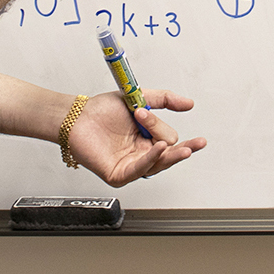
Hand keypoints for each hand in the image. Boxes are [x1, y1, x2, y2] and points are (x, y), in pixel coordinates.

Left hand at [68, 89, 207, 186]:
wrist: (76, 117)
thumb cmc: (100, 110)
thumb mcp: (139, 98)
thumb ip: (165, 99)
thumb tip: (190, 104)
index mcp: (146, 139)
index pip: (167, 138)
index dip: (158, 125)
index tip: (142, 111)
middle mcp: (140, 154)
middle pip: (169, 154)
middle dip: (175, 143)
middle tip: (197, 142)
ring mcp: (130, 165)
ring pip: (159, 164)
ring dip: (171, 154)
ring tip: (184, 148)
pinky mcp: (119, 175)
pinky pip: (140, 170)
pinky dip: (151, 159)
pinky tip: (159, 149)